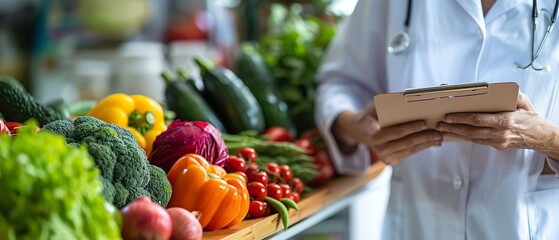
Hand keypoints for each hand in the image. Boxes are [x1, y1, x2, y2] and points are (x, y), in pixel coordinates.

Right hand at [332, 102, 442, 164]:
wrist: (361, 131)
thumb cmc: (372, 115)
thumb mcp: (374, 106)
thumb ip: (385, 103)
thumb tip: (406, 98)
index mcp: (370, 128)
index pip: (386, 127)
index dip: (404, 127)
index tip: (420, 123)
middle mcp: (376, 145)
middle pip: (404, 139)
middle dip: (422, 134)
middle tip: (436, 128)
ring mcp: (383, 155)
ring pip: (409, 148)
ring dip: (426, 142)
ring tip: (439, 136)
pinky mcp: (390, 161)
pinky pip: (409, 153)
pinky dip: (422, 147)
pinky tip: (433, 142)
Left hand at [436, 92, 557, 152]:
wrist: (540, 136)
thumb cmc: (530, 116)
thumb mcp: (524, 101)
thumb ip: (511, 94)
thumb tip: (496, 89)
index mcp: (505, 121)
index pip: (478, 120)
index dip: (461, 118)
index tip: (448, 116)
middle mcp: (500, 133)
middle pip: (471, 131)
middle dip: (453, 127)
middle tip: (439, 124)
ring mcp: (498, 142)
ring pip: (472, 138)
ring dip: (455, 133)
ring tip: (442, 129)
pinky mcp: (496, 146)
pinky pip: (477, 141)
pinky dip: (464, 137)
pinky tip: (454, 133)